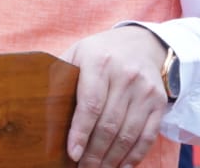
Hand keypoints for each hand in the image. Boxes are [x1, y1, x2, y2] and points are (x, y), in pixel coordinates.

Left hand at [60, 25, 169, 166]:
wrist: (140, 44)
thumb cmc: (99, 54)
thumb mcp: (77, 55)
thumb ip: (61, 77)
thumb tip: (41, 108)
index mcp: (99, 62)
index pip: (90, 103)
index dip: (81, 132)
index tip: (73, 153)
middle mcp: (125, 75)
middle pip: (109, 124)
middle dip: (94, 152)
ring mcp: (145, 90)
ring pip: (128, 134)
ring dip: (112, 158)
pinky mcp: (159, 102)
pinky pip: (147, 135)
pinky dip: (134, 156)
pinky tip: (121, 166)